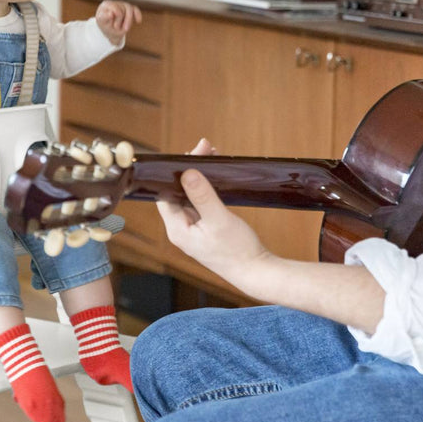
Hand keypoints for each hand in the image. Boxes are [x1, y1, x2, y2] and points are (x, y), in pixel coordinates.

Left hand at [95, 0, 141, 44]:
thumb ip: (104, 17)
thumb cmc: (104, 25)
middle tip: (116, 28)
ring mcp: (123, 5)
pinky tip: (138, 21)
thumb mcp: (101, 23)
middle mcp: (115, 3)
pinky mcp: (129, 10)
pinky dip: (137, 15)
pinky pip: (135, 9)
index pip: (114, 6)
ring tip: (125, 30)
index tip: (115, 25)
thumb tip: (110, 13)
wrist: (110, 30)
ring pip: (130, 9)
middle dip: (120, 20)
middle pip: (122, 8)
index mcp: (106, 4)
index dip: (116, 14)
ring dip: (129, 20)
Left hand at [156, 138, 270, 290]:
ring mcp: (193, 229)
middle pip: (176, 192)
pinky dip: (206, 188)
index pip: (165, 193)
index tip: (191, 154)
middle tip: (205, 148)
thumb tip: (186, 172)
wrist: (257, 272)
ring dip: (198, 177)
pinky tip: (215, 177)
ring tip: (211, 156)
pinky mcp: (206, 229)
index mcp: (177, 229)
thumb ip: (202, 196)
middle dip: (188, 170)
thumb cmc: (238, 251)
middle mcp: (181, 229)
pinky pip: (200, 203)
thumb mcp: (219, 220)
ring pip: (189, 196)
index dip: (174, 172)